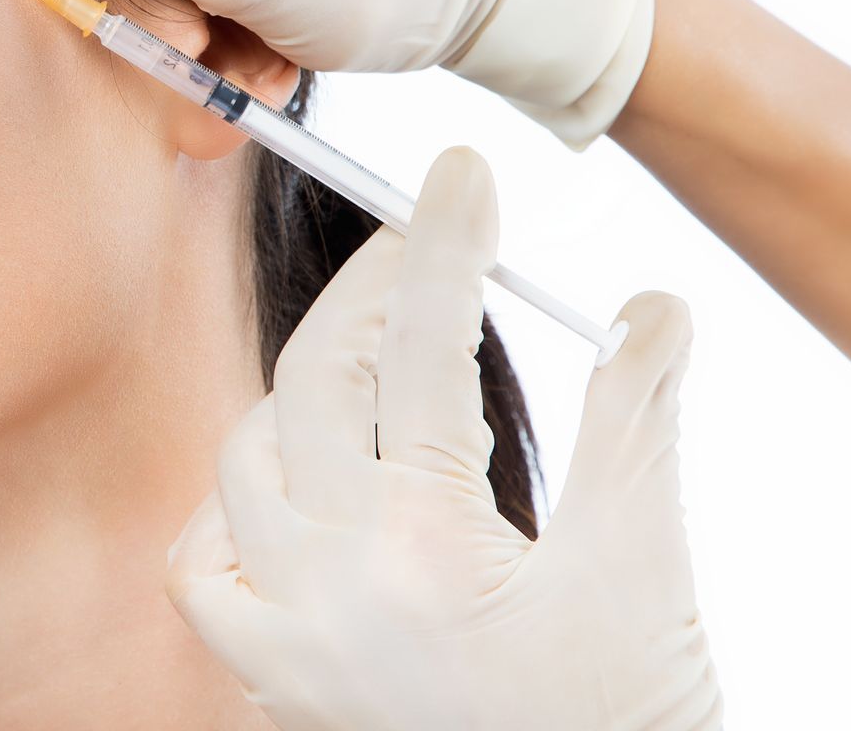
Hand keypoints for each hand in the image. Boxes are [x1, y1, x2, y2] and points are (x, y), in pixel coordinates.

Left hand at [164, 145, 721, 729]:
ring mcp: (288, 637)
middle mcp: (333, 587)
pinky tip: (288, 491)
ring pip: (245, 460)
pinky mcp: (272, 682)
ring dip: (302, 395)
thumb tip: (648, 305)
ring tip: (375, 370)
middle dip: (370, 296)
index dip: (440, 246)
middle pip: (316, 383)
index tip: (456, 174)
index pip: (419, 352)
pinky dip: (233, 511)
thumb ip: (634, 423)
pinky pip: (201, 570)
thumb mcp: (641, 568)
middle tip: (422, 250)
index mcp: (429, 548)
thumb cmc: (624, 716)